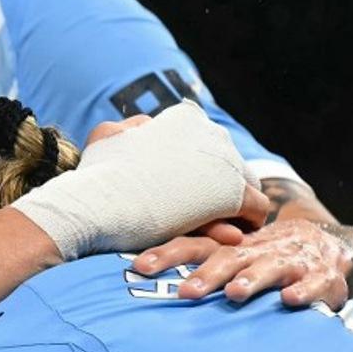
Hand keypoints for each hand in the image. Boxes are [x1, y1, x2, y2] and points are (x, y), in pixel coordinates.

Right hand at [14, 102, 267, 259]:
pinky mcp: (233, 195)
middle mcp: (211, 133)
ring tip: (222, 226)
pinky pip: (256, 207)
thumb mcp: (107, 135)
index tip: (187, 188)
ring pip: (244, 184)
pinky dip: (248, 220)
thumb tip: (147, 124)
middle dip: (219, 186)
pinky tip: (234, 234)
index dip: (197, 167)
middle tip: (208, 213)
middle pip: (228, 163)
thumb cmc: (96, 175)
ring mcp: (225, 163)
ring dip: (233, 205)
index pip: (205, 142)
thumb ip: (132, 128)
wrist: (96, 205)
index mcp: (184, 117)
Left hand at [133, 219, 352, 308]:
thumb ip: (194, 268)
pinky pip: (312, 283)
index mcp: (229, 248)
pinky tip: (289, 300)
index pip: (194, 246)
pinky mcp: (320, 277)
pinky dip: (302, 291)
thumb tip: (140, 279)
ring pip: (268, 267)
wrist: (324, 245)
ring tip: (234, 293)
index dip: (167, 254)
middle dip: (206, 274)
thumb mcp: (229, 257)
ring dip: (250, 279)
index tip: (140, 267)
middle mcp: (255, 251)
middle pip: (227, 258)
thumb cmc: (261, 256)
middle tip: (185, 293)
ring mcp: (289, 262)